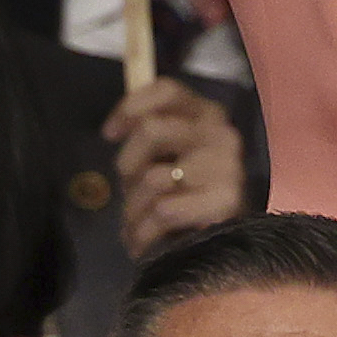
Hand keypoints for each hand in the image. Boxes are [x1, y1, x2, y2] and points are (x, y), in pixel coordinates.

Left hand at [108, 80, 244, 260]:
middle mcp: (221, 133)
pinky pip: (163, 210)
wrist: (225, 246)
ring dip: (133, 209)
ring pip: (153, 177)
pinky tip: (145, 242)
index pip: (167, 90)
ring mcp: (227, 166)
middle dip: (127, 164)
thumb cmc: (186, 197)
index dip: (131, 107)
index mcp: (207, 114)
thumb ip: (149, 137)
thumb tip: (113, 129)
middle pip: (151, 129)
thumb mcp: (168, 159)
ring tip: (136, 225)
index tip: (109, 134)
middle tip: (129, 191)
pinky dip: (145, 231)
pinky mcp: (225, 201)